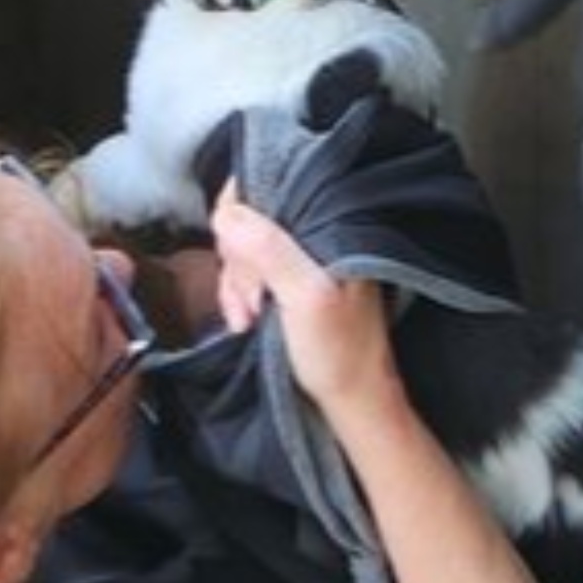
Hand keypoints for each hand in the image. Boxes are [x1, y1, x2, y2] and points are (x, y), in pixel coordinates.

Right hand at [211, 191, 396, 415]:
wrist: (352, 399)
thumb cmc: (341, 353)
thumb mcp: (306, 298)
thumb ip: (272, 251)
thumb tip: (230, 214)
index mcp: (331, 222)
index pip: (270, 183)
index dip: (239, 215)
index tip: (236, 256)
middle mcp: (318, 230)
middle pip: (248, 217)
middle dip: (237, 261)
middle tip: (253, 299)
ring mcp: (303, 256)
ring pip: (242, 247)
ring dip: (235, 283)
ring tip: (249, 316)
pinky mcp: (292, 279)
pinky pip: (248, 272)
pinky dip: (238, 296)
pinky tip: (246, 320)